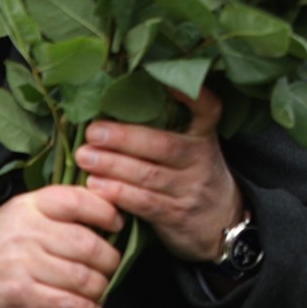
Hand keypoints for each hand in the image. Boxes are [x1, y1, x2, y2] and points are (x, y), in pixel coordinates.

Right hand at [0, 185, 124, 307]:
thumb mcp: (17, 214)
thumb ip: (54, 210)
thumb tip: (103, 214)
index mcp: (30, 206)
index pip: (79, 200)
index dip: (107, 212)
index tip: (119, 224)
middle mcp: (28, 232)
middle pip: (88, 243)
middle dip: (109, 259)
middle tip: (113, 266)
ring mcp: (23, 264)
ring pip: (81, 276)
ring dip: (100, 287)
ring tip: (101, 289)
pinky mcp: (19, 295)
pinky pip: (65, 303)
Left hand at [74, 87, 244, 262]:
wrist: (222, 223)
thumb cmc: (192, 177)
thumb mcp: (194, 150)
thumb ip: (166, 132)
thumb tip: (112, 108)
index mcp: (204, 137)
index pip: (208, 111)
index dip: (192, 97)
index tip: (169, 84)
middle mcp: (201, 161)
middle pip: (163, 145)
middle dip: (124, 138)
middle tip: (93, 132)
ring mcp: (190, 189)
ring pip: (149, 175)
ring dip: (113, 166)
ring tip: (84, 158)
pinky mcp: (177, 216)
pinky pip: (145, 204)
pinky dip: (119, 194)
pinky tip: (96, 186)